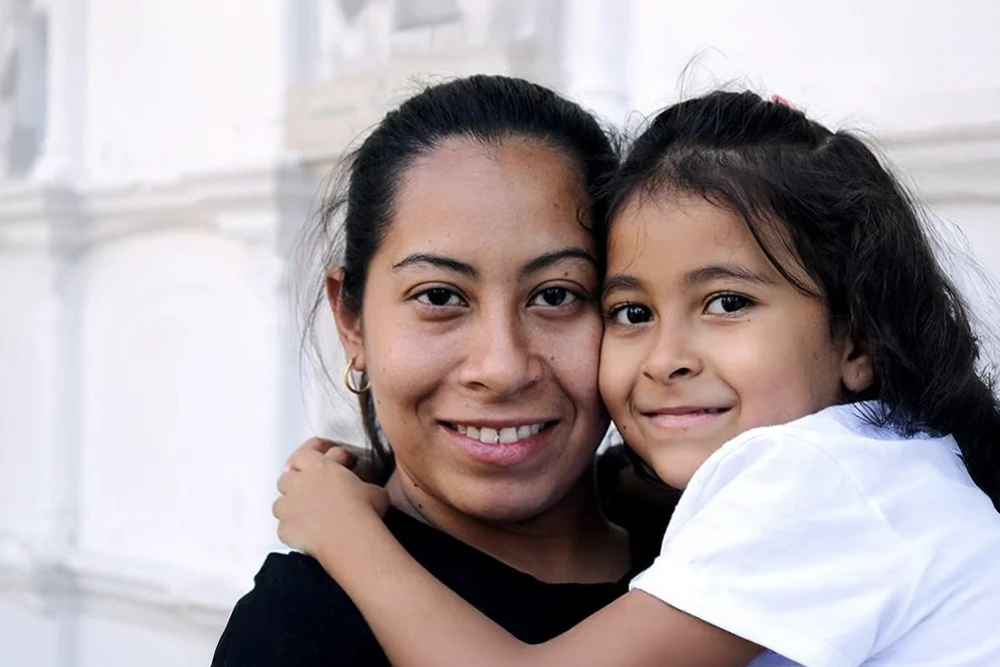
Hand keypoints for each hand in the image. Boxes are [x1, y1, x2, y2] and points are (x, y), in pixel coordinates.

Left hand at [272, 439, 389, 562]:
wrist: (351, 537)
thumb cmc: (362, 510)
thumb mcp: (373, 489)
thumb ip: (363, 486)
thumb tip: (369, 493)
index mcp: (319, 467)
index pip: (303, 454)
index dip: (309, 456)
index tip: (317, 458)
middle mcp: (299, 483)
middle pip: (286, 477)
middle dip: (296, 483)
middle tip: (311, 490)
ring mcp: (289, 506)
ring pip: (280, 503)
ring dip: (291, 507)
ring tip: (307, 515)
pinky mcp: (285, 528)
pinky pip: (284, 527)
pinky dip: (293, 530)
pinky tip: (307, 534)